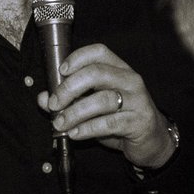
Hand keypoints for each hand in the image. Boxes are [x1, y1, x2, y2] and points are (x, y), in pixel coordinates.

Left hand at [38, 43, 174, 168]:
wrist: (151, 141)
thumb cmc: (119, 118)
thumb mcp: (92, 106)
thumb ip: (68, 100)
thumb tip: (42, 98)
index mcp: (119, 69)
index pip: (98, 52)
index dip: (77, 58)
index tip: (60, 71)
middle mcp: (130, 80)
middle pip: (96, 73)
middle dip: (69, 88)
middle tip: (54, 103)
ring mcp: (137, 100)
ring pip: (102, 100)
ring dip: (75, 112)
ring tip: (60, 124)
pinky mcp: (139, 121)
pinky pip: (110, 122)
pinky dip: (88, 128)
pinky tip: (75, 133)